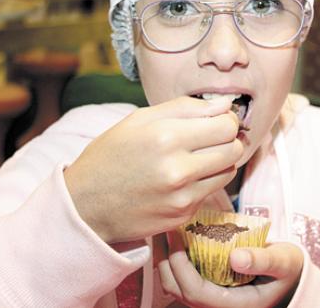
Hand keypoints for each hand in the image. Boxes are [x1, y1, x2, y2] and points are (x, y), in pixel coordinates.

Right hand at [64, 96, 242, 242]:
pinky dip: (205, 181)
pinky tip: (184, 178)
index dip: (225, 119)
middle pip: (234, 148)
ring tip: (196, 157)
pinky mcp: (184, 215)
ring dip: (220, 161)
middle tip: (210, 138)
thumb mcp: (139, 120)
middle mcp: (178, 169)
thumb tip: (224, 105)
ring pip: (229, 171)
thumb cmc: (110, 156)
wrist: (85, 206)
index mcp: (165, 137)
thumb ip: (185, 108)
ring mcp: (182, 196)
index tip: (215, 120)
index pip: (226, 125)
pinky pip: (212, 191)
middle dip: (228, 139)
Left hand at [158, 231, 303, 307]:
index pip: (195, 291)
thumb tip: (235, 257)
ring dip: (165, 260)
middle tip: (163, 229)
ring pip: (175, 286)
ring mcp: (211, 299)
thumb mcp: (284, 262)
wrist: (293, 279)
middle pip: (177, 290)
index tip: (176, 236)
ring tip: (164, 233)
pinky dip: (174, 261)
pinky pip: (182, 278)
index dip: (179, 265)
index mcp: (233, 305)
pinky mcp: (209, 288)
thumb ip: (264, 260)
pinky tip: (175, 239)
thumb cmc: (290, 270)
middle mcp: (217, 306)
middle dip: (164, 260)